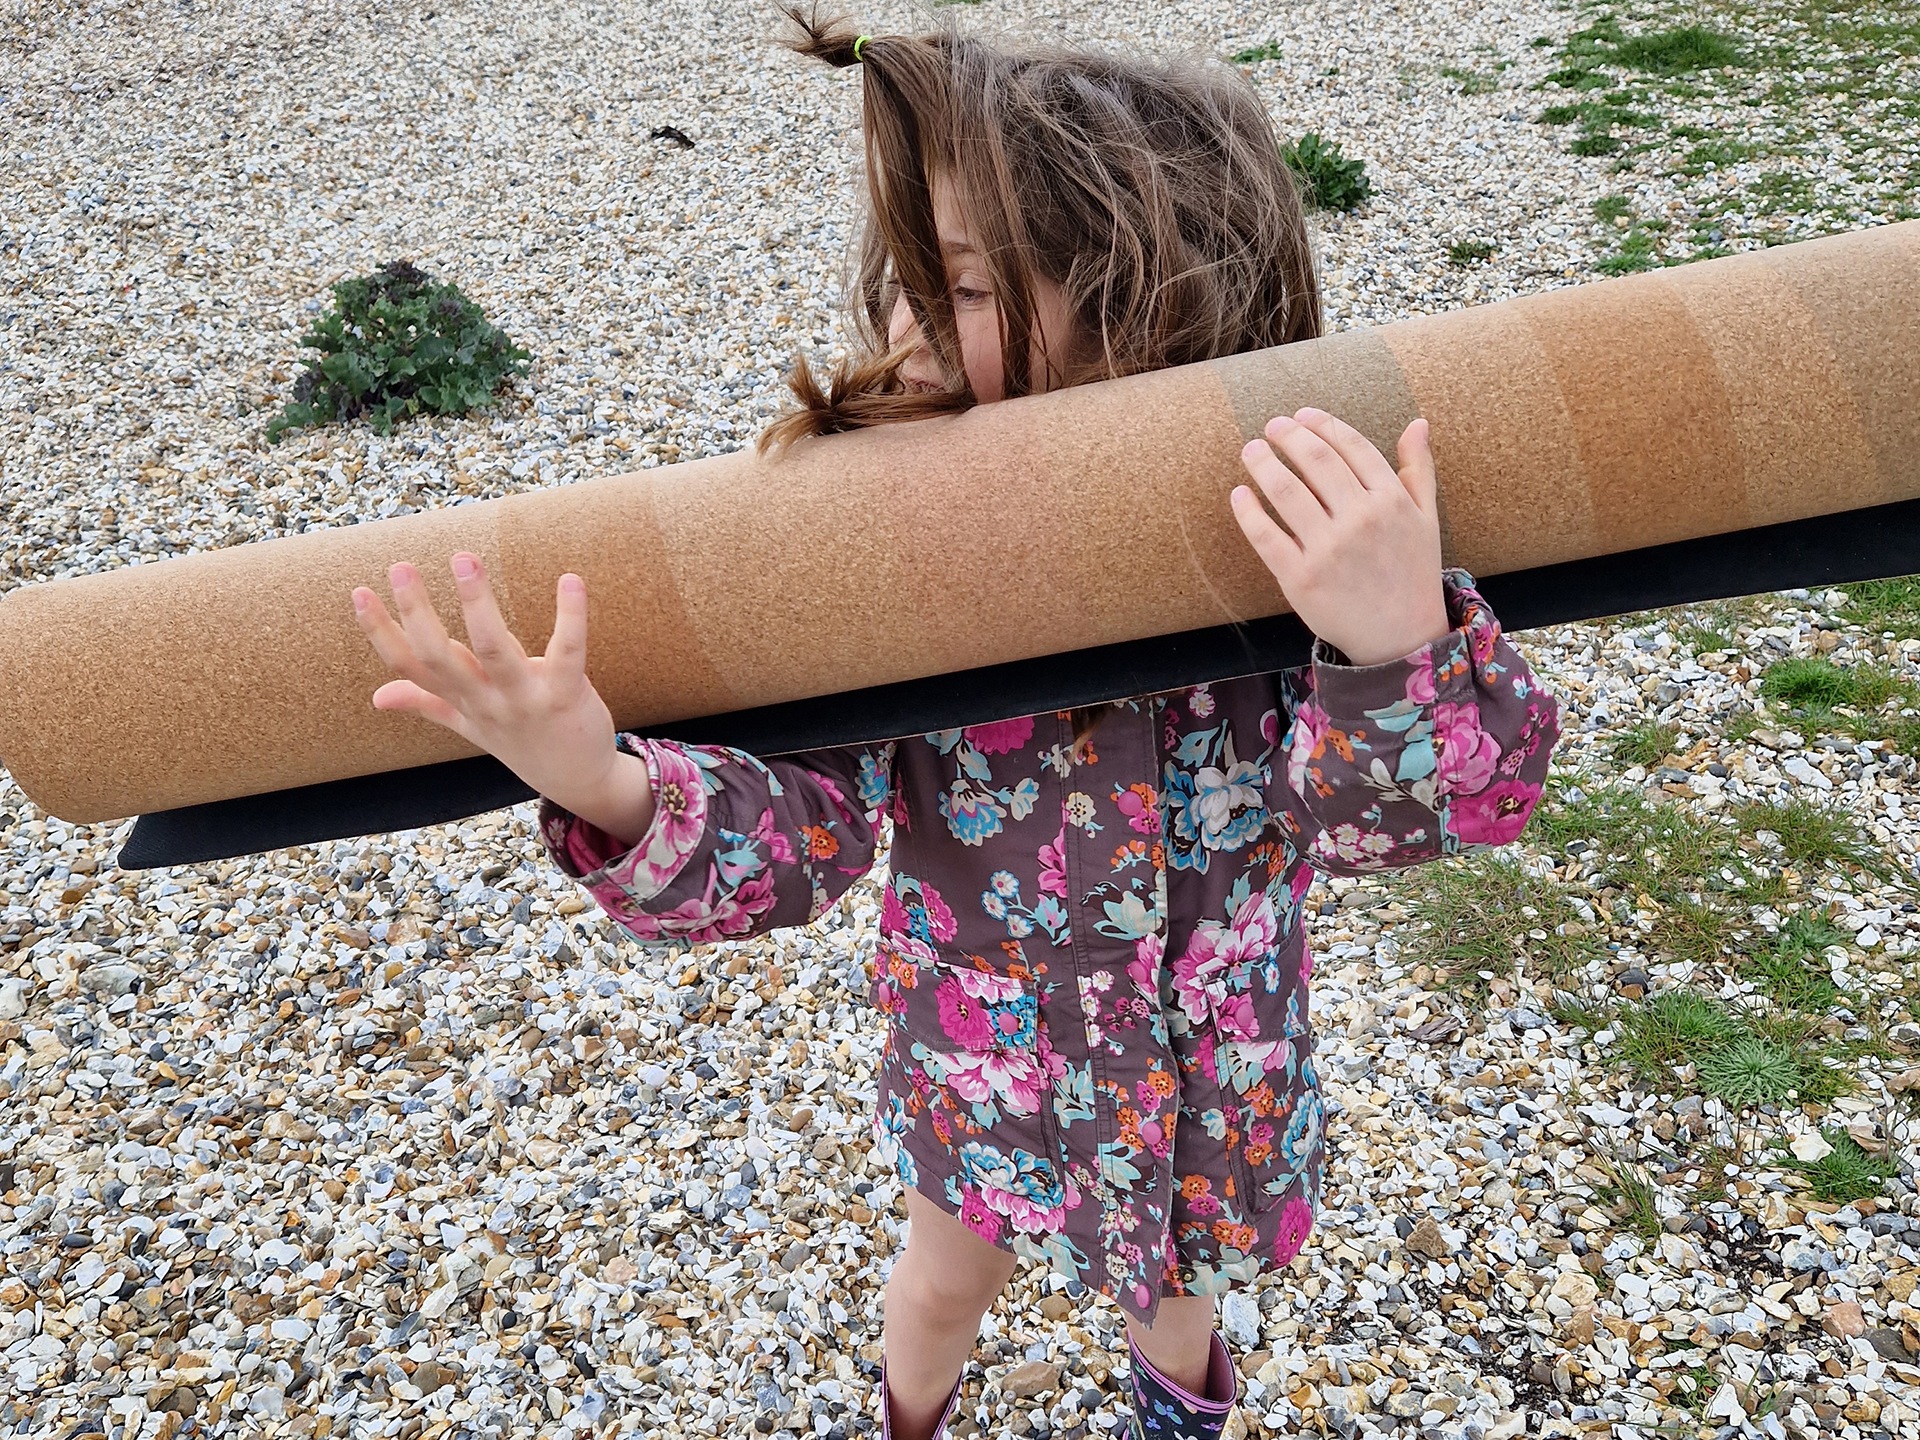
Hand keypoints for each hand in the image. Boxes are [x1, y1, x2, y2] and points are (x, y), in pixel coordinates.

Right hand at [352, 554, 653, 841]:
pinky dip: (570, 616)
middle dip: (417, 612)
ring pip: (494, 650)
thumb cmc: (523, 742)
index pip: (410, 666)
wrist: (577, 781)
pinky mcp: (567, 696)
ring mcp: (525, 700)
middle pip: (440, 656)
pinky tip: (570, 580)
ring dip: (477, 604)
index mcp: (461, 700)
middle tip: (399, 567)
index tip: (359, 592)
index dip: (381, 632)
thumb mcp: (469, 723)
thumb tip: (377, 697)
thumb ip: (427, 702)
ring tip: (464, 560)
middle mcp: (486, 701)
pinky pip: (568, 653)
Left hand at [1230, 406, 1449, 666]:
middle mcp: (1361, 520)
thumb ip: (1419, 469)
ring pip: (1286, 491)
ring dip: (1262, 463)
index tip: (1301, 416)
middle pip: (1315, 460)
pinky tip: (1240, 493)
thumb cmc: (1412, 572)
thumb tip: (1417, 422)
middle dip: (1288, 436)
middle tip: (1272, 426)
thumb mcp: (1426, 518)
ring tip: (1251, 450)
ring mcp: (1329, 550)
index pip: (1350, 446)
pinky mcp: (1301, 579)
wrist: (1401, 637)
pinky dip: (1248, 511)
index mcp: (1391, 499)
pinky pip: (1265, 536)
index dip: (1321, 425)